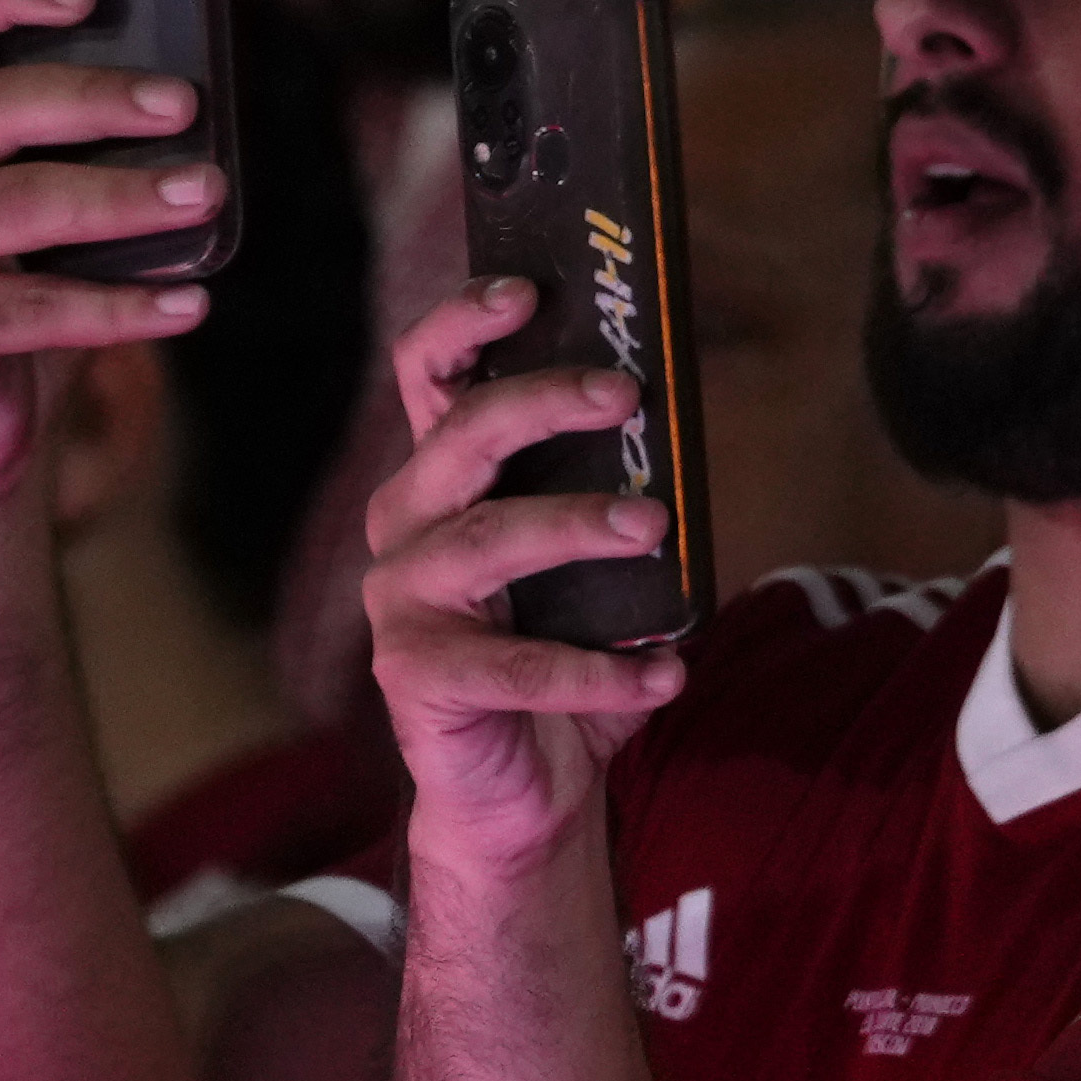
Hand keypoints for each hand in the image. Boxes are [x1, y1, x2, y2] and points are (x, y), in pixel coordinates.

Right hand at [0, 0, 225, 519]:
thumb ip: (86, 139)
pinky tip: (190, 305)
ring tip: (205, 193)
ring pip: (14, 205)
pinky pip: (31, 310)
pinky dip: (120, 307)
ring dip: (120, 197)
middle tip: (185, 105)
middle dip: (93, 99)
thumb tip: (195, 93)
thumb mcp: (45, 194)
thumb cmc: (23, 281)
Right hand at [346, 285, 692, 892]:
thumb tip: (678, 439)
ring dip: (578, 525)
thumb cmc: (566, 656)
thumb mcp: (595, 569)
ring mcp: (402, 601)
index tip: (527, 289)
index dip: (464, 322)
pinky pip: (517, 665)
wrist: (525, 791)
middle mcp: (407, 526)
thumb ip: (615, 500)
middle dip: (543, 401)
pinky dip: (601, 670)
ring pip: (487, 541)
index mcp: (442, 480)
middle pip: (461, 436)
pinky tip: (667, 672)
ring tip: (654, 527)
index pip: (427, 374)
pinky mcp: (416, 676)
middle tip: (626, 396)